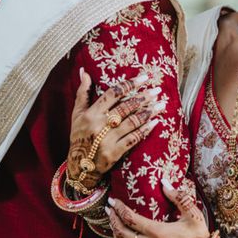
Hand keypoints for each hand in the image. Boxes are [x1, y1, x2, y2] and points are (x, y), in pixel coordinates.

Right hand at [67, 69, 163, 189]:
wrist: (79, 166)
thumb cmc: (79, 136)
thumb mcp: (77, 114)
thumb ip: (83, 92)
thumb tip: (85, 72)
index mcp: (91, 113)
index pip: (113, 94)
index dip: (129, 84)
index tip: (144, 78)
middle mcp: (100, 125)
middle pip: (126, 107)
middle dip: (143, 97)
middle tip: (157, 90)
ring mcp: (108, 139)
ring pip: (132, 122)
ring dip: (148, 112)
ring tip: (161, 104)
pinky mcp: (115, 152)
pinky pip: (133, 138)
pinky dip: (145, 130)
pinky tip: (155, 122)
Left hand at [108, 180, 209, 237]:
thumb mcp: (193, 214)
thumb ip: (178, 197)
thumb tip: (164, 182)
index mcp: (158, 232)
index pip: (130, 218)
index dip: (119, 208)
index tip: (113, 201)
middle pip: (122, 232)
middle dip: (113, 219)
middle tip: (109, 210)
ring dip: (115, 234)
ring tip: (113, 224)